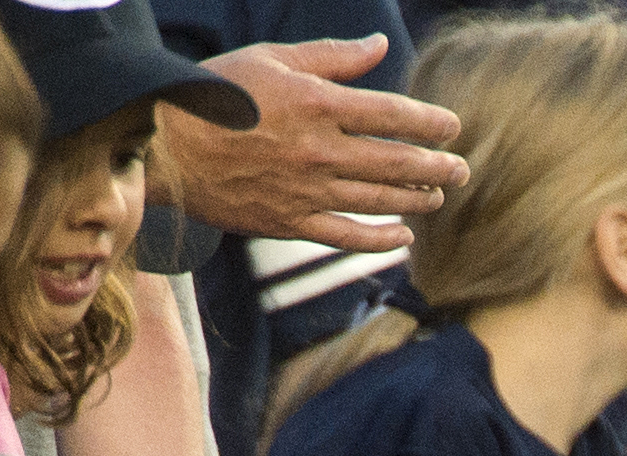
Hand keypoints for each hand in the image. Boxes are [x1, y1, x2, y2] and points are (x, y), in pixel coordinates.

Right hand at [156, 36, 468, 251]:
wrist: (165, 145)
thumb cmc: (217, 92)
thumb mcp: (274, 59)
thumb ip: (332, 57)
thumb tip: (378, 46)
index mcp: (318, 104)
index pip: (391, 114)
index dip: (428, 122)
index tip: (452, 126)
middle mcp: (319, 152)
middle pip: (395, 162)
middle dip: (436, 167)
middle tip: (462, 170)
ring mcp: (306, 192)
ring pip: (377, 201)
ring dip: (415, 200)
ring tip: (438, 197)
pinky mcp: (289, 223)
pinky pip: (346, 237)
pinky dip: (379, 239)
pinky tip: (403, 237)